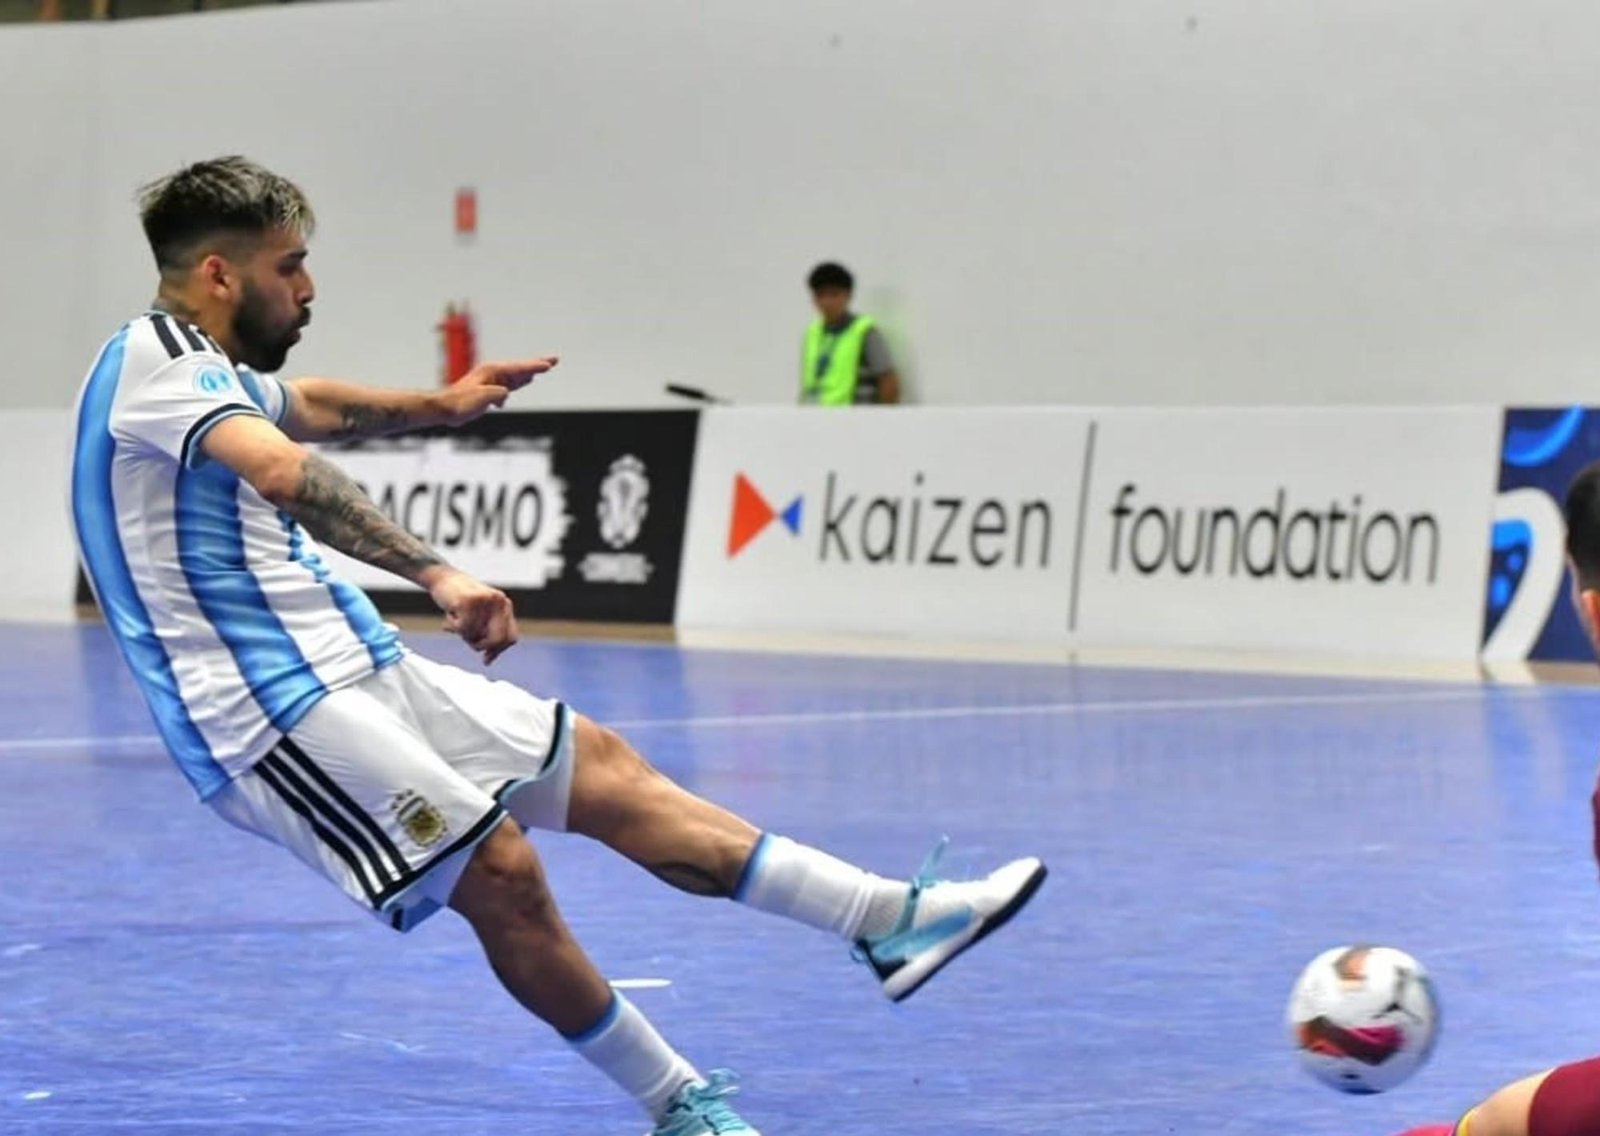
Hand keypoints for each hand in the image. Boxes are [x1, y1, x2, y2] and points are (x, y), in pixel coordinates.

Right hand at [426, 568, 518, 663]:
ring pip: (475, 635)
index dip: (498, 650)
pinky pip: (463, 628)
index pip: (511, 637)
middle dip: (479, 645)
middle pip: (496, 640)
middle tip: (465, 637)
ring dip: (461, 633)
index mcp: (504, 605)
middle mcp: (499, 602)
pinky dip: (452, 626)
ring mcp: (485, 601)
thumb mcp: (479, 616)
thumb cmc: (459, 600)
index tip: (486, 659)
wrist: (441, 577)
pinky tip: (449, 614)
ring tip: (454, 618)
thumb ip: (486, 634)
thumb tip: (488, 661)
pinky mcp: (469, 601)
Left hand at [436, 357, 559, 425]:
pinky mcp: (488, 390)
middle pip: (520, 367)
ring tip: (543, 368)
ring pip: (515, 375)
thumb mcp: (482, 398)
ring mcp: (490, 380)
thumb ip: (497, 394)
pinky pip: (509, 384)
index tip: (549, 365)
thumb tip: (505, 394)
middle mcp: (492, 372)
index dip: (535, 367)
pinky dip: (518, 382)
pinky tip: (524, 383)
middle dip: (537, 364)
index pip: (518, 368)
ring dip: (529, 372)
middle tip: (554, 359)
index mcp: (492, 371)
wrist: (444, 408)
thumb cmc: (460, 403)